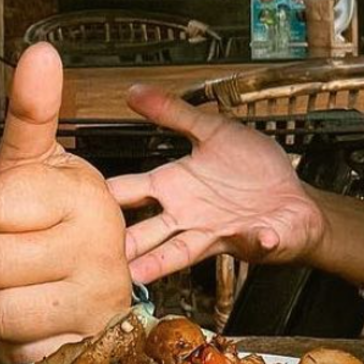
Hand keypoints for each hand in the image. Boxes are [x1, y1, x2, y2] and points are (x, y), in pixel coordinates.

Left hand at [0, 43, 131, 363]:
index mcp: (84, 196)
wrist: (108, 288)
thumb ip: (34, 112)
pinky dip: (11, 343)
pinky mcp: (80, 348)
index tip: (15, 214)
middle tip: (8, 256)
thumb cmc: (62, 222)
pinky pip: (11, 352)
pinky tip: (36, 321)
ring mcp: (92, 302)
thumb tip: (40, 50)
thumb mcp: (43, 164)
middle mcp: (96, 248)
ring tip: (20, 288)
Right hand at [108, 85, 326, 283]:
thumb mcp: (213, 131)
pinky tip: (255, 236)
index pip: (124, 193)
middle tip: (90, 252)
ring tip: (137, 272)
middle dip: (117, 243)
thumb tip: (134, 91)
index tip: (70, 201)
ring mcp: (211, 232)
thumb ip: (173, 113)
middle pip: (140, 233)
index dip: (99, 196)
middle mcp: (184, 215)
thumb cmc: (252, 169)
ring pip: (175, 254)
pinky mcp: (247, 241)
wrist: (293, 197)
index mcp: (173, 185)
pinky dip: (254, 240)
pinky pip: (251, 242)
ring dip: (157, 262)